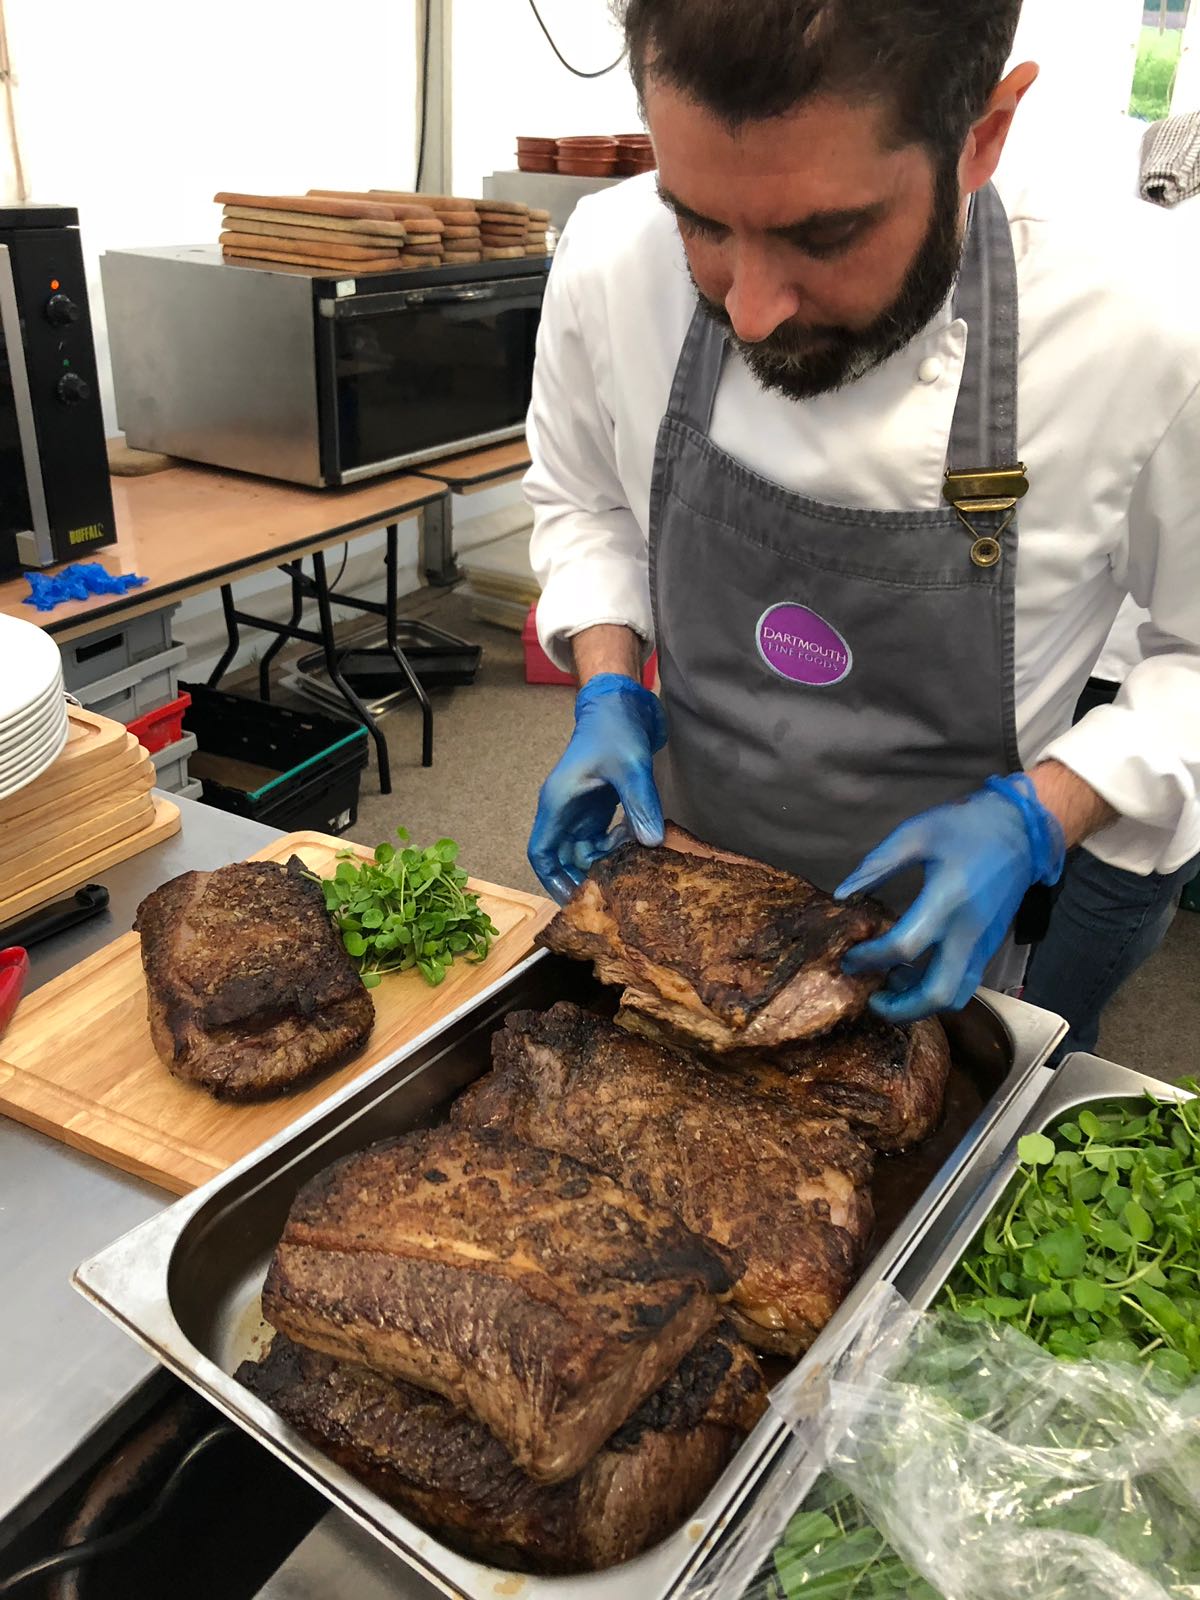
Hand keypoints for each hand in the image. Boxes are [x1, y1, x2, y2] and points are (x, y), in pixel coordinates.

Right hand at [528, 673, 666, 902]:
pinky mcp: (598, 805)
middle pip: (563, 857)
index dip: (553, 880)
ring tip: (631, 860)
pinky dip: (616, 845)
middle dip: (584, 876)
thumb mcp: (629, 767)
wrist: (619, 702)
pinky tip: (638, 840)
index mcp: (558, 802)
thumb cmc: (614, 729)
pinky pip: (600, 837)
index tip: (573, 901)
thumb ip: (639, 805)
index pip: (541, 852)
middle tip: (612, 891)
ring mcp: (580, 808)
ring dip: (605, 859)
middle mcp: (564, 809)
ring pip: (584, 849)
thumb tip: (651, 843)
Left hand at [834, 774, 1065, 1022]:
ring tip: (890, 988)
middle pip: (937, 993)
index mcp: (947, 899)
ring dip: (920, 1005)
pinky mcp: (989, 948)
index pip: (904, 946)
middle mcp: (968, 931)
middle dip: (900, 1008)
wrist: (1023, 832)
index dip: (870, 958)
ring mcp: (983, 944)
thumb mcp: (916, 833)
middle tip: (872, 999)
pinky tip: (912, 973)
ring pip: (954, 996)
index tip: (849, 957)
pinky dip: (936, 990)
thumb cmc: (966, 827)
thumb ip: (878, 864)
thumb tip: (843, 894)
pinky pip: (963, 983)